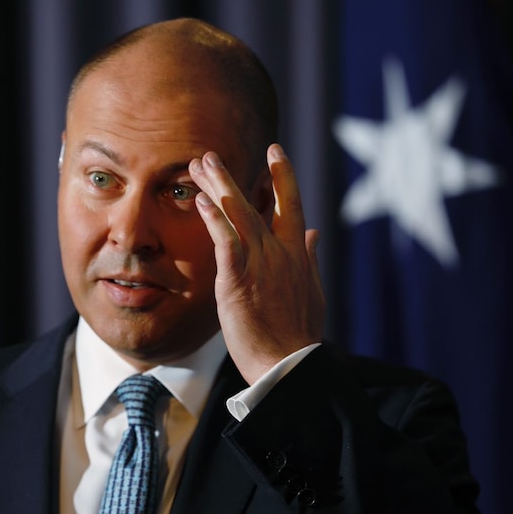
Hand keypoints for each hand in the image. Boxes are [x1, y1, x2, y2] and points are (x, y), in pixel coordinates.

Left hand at [190, 144, 324, 384]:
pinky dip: (214, 219)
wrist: (288, 364)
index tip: (274, 149)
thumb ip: (309, 257)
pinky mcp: (239, 280)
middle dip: (230, 176)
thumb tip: (313, 232)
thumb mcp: (311, 290)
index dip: (283, 174)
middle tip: (209, 154)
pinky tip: (201, 200)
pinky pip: (225, 242)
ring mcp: (260, 263)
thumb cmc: (297, 333)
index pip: (292, 203)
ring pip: (237, 215)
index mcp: (297, 253)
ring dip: (217, 187)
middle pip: (253, 203)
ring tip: (199, 164)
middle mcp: (280, 251)